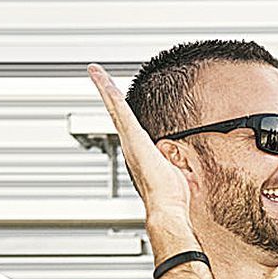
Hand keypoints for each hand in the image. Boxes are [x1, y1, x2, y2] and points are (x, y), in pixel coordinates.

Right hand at [88, 62, 193, 225]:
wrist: (166, 207)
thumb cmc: (172, 196)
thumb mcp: (176, 171)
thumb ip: (175, 162)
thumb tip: (182, 164)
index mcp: (139, 150)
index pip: (128, 123)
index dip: (119, 109)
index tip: (113, 95)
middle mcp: (130, 145)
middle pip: (116, 112)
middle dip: (105, 92)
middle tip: (95, 74)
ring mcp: (130, 141)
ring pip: (115, 108)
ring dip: (104, 88)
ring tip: (96, 71)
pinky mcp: (134, 139)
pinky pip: (120, 112)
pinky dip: (110, 96)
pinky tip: (104, 81)